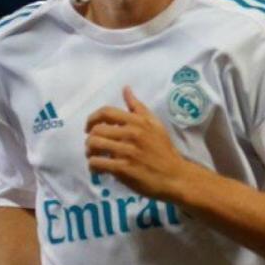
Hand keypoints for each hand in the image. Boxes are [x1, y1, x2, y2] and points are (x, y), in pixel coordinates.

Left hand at [85, 86, 191, 200]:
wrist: (174, 176)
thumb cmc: (163, 150)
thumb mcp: (154, 124)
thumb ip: (138, 107)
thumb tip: (126, 89)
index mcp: (137, 121)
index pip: (106, 112)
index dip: (92, 118)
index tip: (89, 127)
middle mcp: (131, 134)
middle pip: (97, 130)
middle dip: (89, 138)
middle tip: (93, 147)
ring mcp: (127, 151)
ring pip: (94, 145)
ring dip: (89, 152)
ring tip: (93, 157)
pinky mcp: (123, 169)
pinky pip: (97, 163)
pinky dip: (92, 166)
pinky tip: (97, 169)